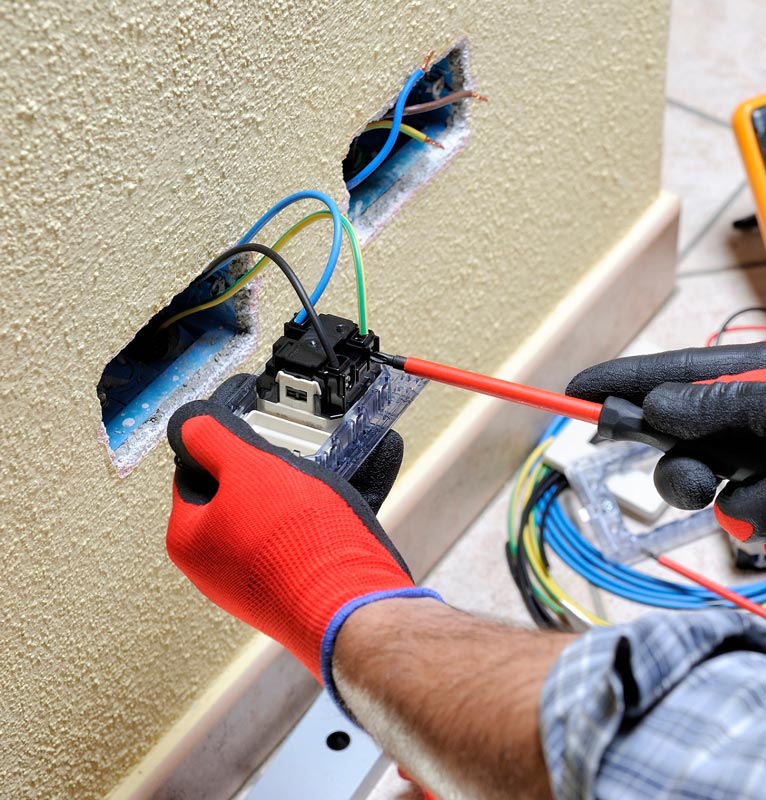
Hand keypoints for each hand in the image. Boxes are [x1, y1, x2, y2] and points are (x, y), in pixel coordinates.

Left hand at [165, 389, 438, 693]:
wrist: (352, 607)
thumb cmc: (298, 546)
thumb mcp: (249, 468)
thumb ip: (212, 437)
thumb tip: (189, 422)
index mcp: (190, 538)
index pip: (194, 469)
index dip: (224, 443)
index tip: (251, 430)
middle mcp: (215, 566)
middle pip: (235, 493)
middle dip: (266, 470)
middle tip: (291, 458)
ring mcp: (254, 580)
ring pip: (270, 515)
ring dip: (295, 493)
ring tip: (321, 485)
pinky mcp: (290, 588)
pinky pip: (296, 539)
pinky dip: (314, 520)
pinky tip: (335, 514)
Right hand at [566, 343, 765, 543]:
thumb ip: (721, 403)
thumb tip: (655, 406)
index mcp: (753, 378)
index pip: (674, 373)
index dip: (621, 380)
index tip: (575, 391)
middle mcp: (750, 420)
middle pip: (677, 435)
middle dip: (675, 456)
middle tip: (675, 462)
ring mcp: (760, 462)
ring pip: (704, 484)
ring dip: (728, 495)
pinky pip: (738, 516)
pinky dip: (756, 517)